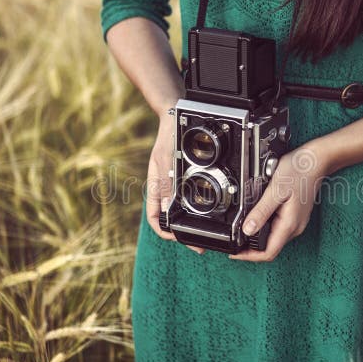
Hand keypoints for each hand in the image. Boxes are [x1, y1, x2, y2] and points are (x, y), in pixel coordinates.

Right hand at [146, 113, 204, 253]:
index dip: (164, 231)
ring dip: (189, 225)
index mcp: (155, 186)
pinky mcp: (184, 181)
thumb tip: (166, 209)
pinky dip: (195, 211)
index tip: (177, 237)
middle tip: (198, 244)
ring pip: (179, 213)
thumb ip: (166, 183)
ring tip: (204, 234)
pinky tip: (208, 215)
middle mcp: (164, 189)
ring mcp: (174, 186)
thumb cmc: (169, 135)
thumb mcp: (166, 158)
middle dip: (181, 234)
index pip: (154, 218)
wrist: (176, 117)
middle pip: (169, 220)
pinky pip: (187, 201)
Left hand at [229, 143, 327, 261]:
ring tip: (241, 230)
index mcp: (289, 224)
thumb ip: (261, 212)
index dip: (249, 256)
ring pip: (273, 238)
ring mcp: (295, 222)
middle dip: (250, 249)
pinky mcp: (294, 216)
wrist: (315, 161)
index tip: (235, 253)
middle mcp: (294, 227)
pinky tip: (256, 218)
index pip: (268, 252)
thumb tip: (247, 230)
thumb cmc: (299, 171)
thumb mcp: (275, 190)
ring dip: (257, 237)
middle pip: (270, 248)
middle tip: (234, 242)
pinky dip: (264, 227)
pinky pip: (277, 228)